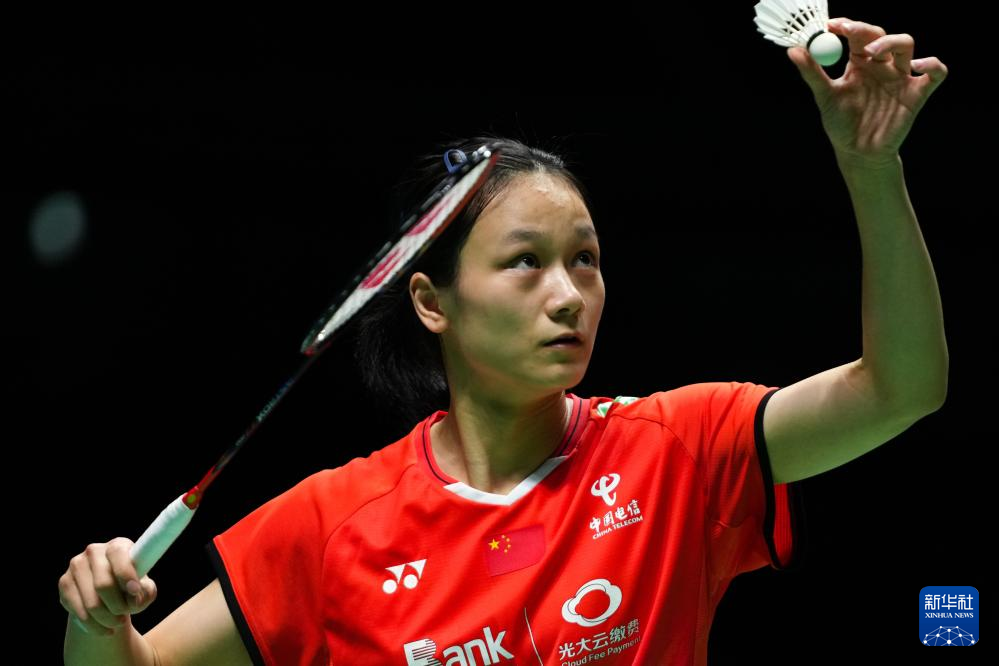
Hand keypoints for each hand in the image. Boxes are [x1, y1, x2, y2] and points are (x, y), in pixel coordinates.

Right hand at [59, 537, 157, 636]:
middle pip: (103, 584)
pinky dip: (94, 625)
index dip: (126, 574)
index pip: (118, 554)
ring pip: (91, 602)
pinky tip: (105, 629)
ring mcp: (76, 566)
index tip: (135, 592)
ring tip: (117, 623)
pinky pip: (78, 611)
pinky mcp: (64, 583)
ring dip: (106, 618)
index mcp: (118, 545)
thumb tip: (134, 598)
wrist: (107, 596)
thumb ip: (146, 592)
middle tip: (124, 616)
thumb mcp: (145, 589)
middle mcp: (94, 551)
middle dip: (117, 605)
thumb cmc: (131, 589)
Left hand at [787, 17, 947, 166]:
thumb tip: (793, 51)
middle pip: (881, 35)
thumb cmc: (841, 124)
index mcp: (859, 63)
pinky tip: (916, 66)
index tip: (832, 25)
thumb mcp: (825, 97)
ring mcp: (901, 78)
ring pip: (906, 45)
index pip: (858, 35)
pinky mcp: (917, 94)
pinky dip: (932, 65)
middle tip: (849, 33)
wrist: (857, 153)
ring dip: (892, 42)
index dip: (847, 26)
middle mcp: (881, 65)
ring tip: (872, 52)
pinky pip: (936, 73)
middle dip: (866, 31)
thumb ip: (812, 74)